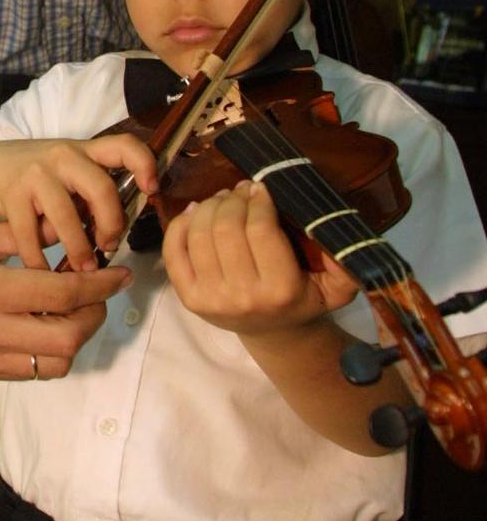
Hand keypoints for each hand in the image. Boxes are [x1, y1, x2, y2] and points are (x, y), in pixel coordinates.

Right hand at [0, 134, 157, 271]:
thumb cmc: (37, 177)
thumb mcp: (68, 173)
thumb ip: (90, 194)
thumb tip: (115, 235)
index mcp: (85, 151)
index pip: (124, 146)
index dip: (144, 165)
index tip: (152, 190)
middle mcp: (64, 156)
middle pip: (101, 188)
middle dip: (111, 224)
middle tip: (110, 246)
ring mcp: (37, 173)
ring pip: (67, 215)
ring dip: (79, 248)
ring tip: (84, 270)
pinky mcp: (12, 192)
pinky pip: (31, 232)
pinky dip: (39, 258)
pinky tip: (43, 273)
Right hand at [0, 219, 131, 378]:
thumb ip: (17, 236)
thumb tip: (63, 230)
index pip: (62, 293)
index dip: (101, 285)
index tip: (120, 274)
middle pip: (67, 338)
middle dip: (94, 315)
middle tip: (98, 293)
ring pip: (53, 364)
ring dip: (74, 339)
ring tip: (73, 311)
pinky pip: (27, 372)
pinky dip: (47, 352)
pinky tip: (44, 326)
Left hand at [161, 180, 357, 334]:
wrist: (273, 333)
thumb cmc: (304, 299)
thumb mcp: (336, 287)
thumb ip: (346, 263)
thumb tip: (334, 230)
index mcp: (280, 291)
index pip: (260, 231)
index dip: (258, 201)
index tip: (261, 187)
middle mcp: (242, 298)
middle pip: (226, 228)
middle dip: (233, 199)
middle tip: (242, 190)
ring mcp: (210, 299)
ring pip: (199, 234)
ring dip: (210, 206)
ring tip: (224, 199)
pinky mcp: (187, 298)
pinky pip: (173, 250)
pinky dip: (181, 223)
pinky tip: (197, 210)